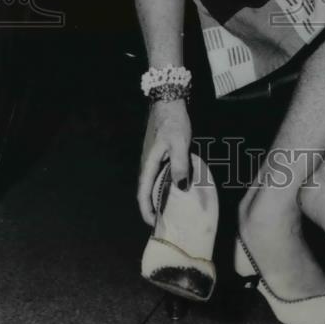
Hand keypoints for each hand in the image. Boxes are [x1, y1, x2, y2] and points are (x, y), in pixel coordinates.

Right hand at [137, 98, 191, 226]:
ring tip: (171, 206)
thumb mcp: (179, 143)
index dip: (146, 210)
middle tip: (165, 219)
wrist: (168, 99)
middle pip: (147, 190)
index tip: (154, 224)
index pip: (143, 193)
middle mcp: (147, 162)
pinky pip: (160, 172)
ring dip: (159, 195)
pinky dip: (165, 183)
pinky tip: (177, 184)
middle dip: (153, 206)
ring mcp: (152, 156)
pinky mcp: (159, 151)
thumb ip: (179, 164)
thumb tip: (181, 188)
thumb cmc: (173, 121)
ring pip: (153, 181)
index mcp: (149, 163)